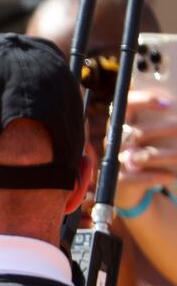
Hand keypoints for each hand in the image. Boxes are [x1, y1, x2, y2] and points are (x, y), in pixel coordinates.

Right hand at [117, 90, 176, 207]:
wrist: (128, 184)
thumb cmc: (144, 151)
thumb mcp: (149, 134)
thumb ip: (157, 122)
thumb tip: (173, 106)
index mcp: (121, 122)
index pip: (126, 104)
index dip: (143, 101)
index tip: (168, 104)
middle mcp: (115, 139)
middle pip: (134, 132)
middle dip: (163, 129)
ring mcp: (115, 159)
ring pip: (139, 156)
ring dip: (165, 155)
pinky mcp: (119, 179)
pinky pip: (136, 177)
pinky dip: (156, 176)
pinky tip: (172, 176)